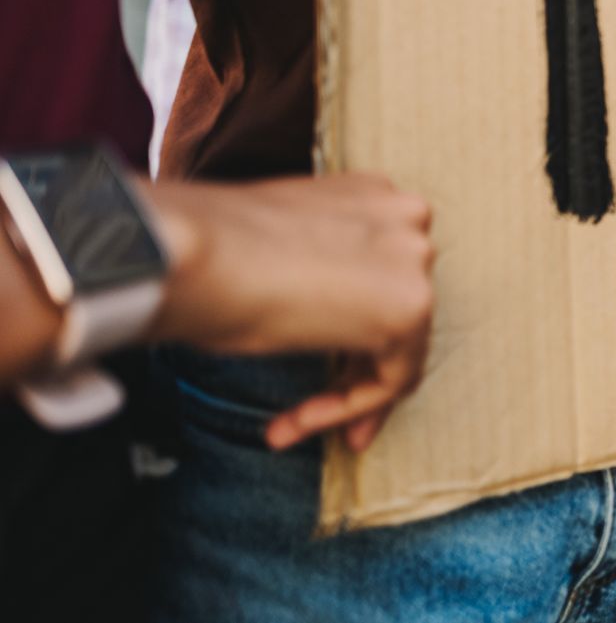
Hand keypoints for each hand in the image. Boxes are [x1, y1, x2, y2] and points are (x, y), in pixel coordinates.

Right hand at [146, 173, 434, 452]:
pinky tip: (292, 423)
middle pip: (396, 311)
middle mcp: (406, 219)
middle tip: (312, 412)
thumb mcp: (280, 247)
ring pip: (398, 350)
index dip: (349, 324)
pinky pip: (392, 379)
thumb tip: (314, 306)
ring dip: (343, 397)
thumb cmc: (209, 252)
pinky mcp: (410, 308)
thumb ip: (316, 265)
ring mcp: (414, 260)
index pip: (380, 272)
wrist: (192, 253)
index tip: (318, 361)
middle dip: (354, 368)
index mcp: (372, 196)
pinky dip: (345, 409)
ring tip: (288, 427)